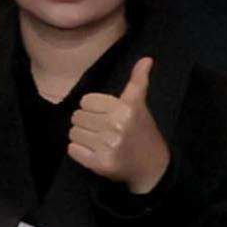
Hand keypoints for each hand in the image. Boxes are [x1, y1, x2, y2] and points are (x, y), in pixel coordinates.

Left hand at [65, 55, 172, 195]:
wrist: (153, 167)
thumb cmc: (143, 132)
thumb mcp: (140, 105)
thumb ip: (138, 81)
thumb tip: (146, 59)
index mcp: (125, 109)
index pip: (86, 101)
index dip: (93, 108)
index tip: (105, 116)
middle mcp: (116, 126)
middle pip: (77, 117)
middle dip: (87, 123)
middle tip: (101, 130)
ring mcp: (107, 146)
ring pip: (73, 133)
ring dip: (82, 137)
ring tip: (98, 141)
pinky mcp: (99, 164)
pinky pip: (72, 150)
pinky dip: (79, 152)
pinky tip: (94, 152)